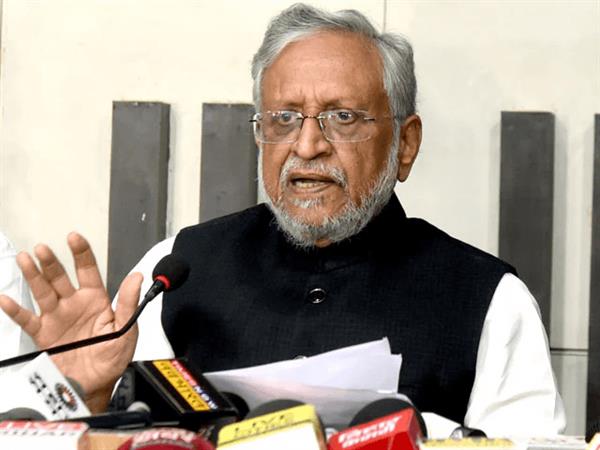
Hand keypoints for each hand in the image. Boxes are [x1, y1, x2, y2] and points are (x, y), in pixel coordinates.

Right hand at [0, 232, 141, 412]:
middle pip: (60, 277)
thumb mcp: (126, 329)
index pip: (88, 270)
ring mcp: (56, 317)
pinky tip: (6, 298)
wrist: (93, 385)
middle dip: (51, 262)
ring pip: (42, 291)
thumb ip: (129, 303)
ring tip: (25, 259)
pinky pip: (26, 319)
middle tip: (43, 249)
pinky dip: (14, 309)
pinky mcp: (43, 334)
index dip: (81, 252)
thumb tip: (137, 278)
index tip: (74, 237)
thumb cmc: (112, 358)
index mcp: (95, 300)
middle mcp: (74, 304)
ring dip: (33, 275)